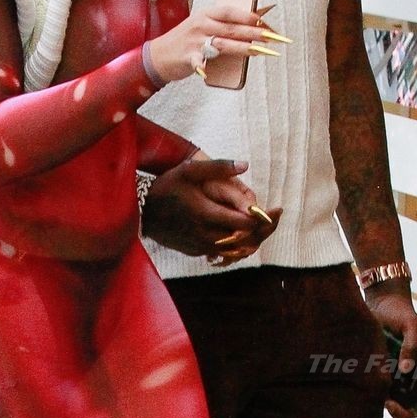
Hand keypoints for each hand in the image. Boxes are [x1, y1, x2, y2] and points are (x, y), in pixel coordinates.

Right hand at [143, 156, 280, 260]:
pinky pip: (223, 253)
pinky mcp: (195, 251)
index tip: (276, 209)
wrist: (140, 212)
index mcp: (207, 214)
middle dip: (263, 229)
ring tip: (261, 225)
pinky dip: (236, 244)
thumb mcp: (190, 171)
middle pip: (245, 240)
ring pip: (236, 249)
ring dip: (251, 238)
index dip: (264, 218)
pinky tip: (240, 232)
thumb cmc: (166, 187)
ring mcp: (200, 246)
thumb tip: (245, 165)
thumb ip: (218, 167)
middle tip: (274, 217)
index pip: (246, 223)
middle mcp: (206, 234)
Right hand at [148, 3, 280, 83]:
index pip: (230, 12)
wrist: (158, 55)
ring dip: (242, 47)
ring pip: (222, 44)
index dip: (248, 16)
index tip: (264, 22)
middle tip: (271, 37)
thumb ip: (224, 25)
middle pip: (231, 28)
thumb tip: (253, 23)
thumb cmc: (186, 40)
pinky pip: (198, 62)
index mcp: (206, 14)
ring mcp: (194, 42)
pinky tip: (207, 71)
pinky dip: (202, 67)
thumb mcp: (203, 26)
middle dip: (253, 32)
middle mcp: (201, 25)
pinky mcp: (187, 58)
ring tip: (258, 50)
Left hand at [367, 290, 416, 417]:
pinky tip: (372, 391)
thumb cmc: (402, 313)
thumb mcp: (412, 325)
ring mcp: (397, 374)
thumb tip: (407, 370)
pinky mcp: (381, 370)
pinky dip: (378, 394)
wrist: (380, 303)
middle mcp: (415, 373)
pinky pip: (380, 389)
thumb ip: (412, 346)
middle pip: (415, 403)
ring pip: (397, 400)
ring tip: (384, 400)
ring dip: (392, 406)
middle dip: (407, 412)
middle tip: (393, 406)